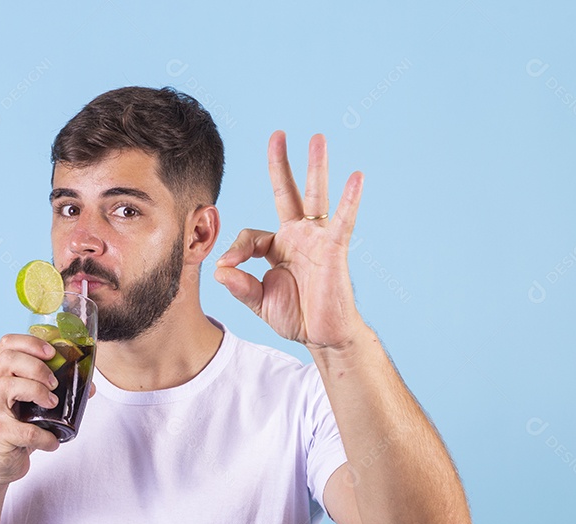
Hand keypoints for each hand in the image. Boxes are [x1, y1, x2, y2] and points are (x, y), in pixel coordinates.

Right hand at [0, 334, 63, 486]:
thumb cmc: (15, 435)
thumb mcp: (31, 411)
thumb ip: (53, 395)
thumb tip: (88, 387)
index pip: (7, 345)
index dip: (31, 342)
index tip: (52, 353)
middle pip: (8, 360)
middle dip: (37, 367)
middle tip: (54, 384)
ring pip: (9, 385)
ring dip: (38, 391)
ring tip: (52, 404)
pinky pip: (25, 430)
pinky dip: (45, 437)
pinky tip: (52, 442)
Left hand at [214, 132, 366, 349]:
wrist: (322, 336)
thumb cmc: (295, 316)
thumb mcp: (259, 301)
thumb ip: (239, 286)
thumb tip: (219, 270)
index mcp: (277, 247)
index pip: (251, 236)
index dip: (236, 251)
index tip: (228, 268)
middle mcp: (297, 237)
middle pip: (288, 193)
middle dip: (281, 165)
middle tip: (277, 135)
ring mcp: (317, 240)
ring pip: (315, 197)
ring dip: (316, 167)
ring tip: (317, 139)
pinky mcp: (335, 250)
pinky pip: (342, 221)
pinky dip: (349, 200)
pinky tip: (355, 178)